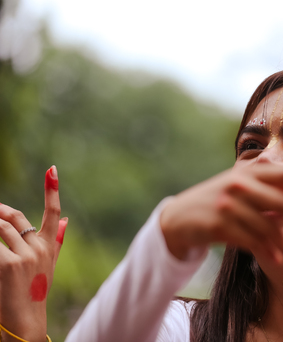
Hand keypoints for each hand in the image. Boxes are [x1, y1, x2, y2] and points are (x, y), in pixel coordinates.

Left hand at [0, 166, 67, 341]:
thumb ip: (56, 241)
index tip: (52, 169)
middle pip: (15, 218)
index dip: (52, 190)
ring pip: (0, 228)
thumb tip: (67, 219)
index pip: (53, 212)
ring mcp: (24, 255)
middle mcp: (39, 248)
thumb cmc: (34, 293)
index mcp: (48, 246)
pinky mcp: (8, 263)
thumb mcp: (47, 266)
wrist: (24, 321)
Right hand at [160, 163, 282, 264]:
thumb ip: (272, 188)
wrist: (181, 216)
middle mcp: (241, 184)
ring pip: (267, 227)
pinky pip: (249, 241)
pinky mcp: (217, 224)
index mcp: (251, 171)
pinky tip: (279, 261)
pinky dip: (266, 251)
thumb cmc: (223, 201)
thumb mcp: (245, 188)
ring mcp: (228, 204)